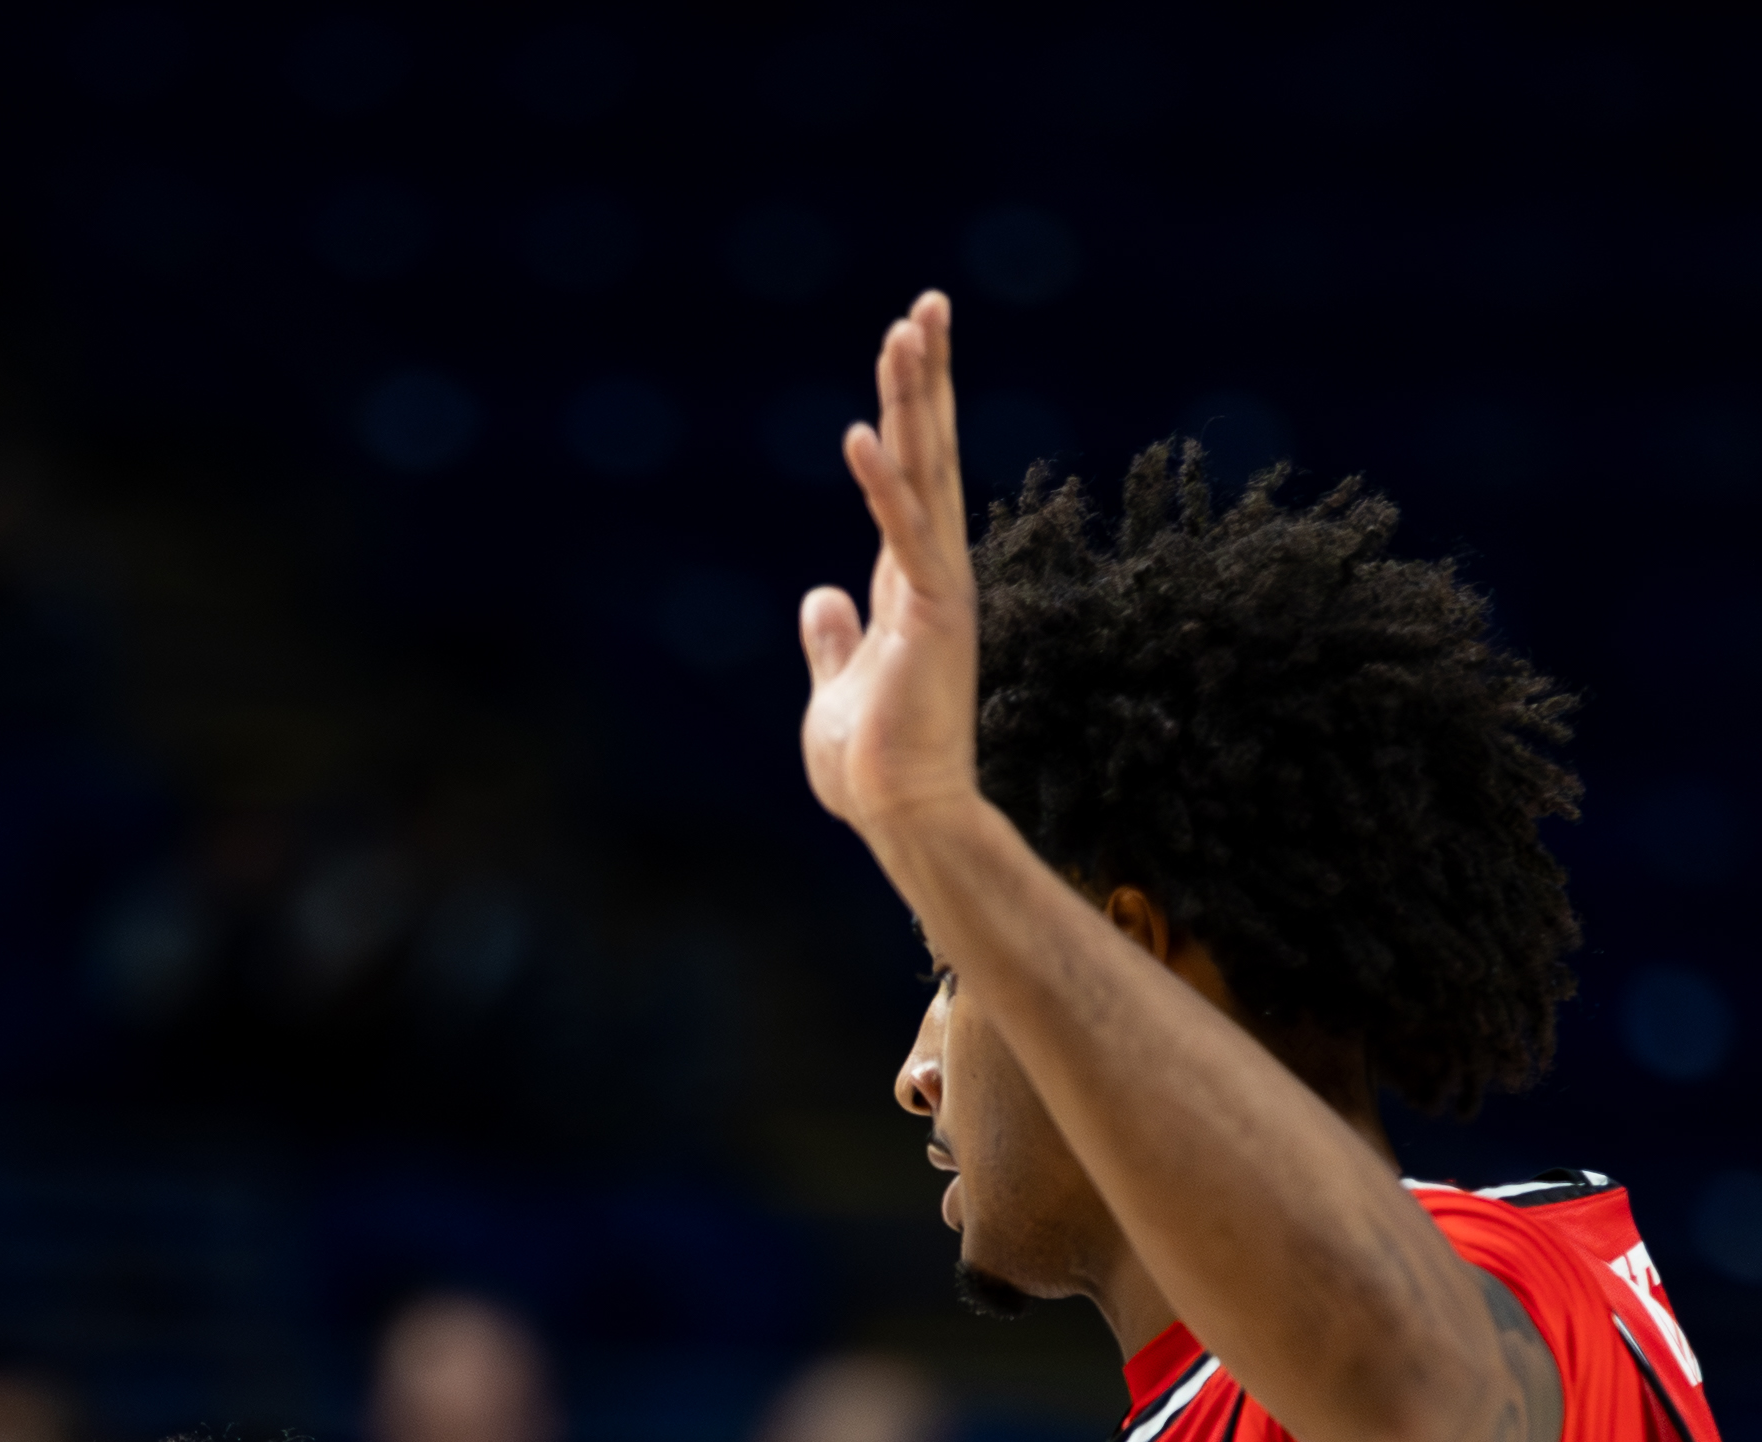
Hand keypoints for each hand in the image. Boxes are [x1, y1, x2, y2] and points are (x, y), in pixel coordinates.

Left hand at [796, 292, 984, 843]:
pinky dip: (880, 483)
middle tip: (927, 304)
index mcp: (913, 581)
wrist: (902, 817)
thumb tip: (821, 598)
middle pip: (931, 454)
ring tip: (909, 329)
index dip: (912, 410)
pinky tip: (859, 431)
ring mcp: (939, 589)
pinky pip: (901, 534)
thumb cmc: (875, 765)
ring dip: (916, 401)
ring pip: (926, 474)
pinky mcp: (932, 615)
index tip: (911, 345)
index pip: (912, 476)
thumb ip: (834, 639)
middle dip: (928, 378)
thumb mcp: (838, 687)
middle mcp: (934, 571)